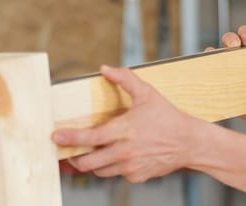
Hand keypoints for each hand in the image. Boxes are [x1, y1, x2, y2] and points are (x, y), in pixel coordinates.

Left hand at [52, 65, 201, 182]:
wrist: (190, 143)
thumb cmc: (168, 117)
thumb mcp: (147, 93)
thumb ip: (125, 79)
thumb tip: (105, 68)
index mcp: (124, 130)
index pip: (90, 138)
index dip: (70, 139)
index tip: (55, 137)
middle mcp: (125, 151)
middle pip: (88, 163)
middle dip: (73, 158)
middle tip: (66, 151)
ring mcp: (131, 167)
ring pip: (99, 171)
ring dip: (90, 164)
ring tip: (87, 154)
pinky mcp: (136, 177)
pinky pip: (116, 174)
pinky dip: (111, 167)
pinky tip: (115, 156)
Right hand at [216, 25, 245, 130]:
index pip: (245, 33)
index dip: (245, 33)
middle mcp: (238, 56)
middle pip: (228, 39)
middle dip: (229, 39)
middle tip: (235, 46)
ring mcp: (227, 68)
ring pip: (215, 53)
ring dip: (215, 52)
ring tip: (223, 60)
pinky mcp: (220, 81)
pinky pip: (208, 71)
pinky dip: (206, 69)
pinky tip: (212, 73)